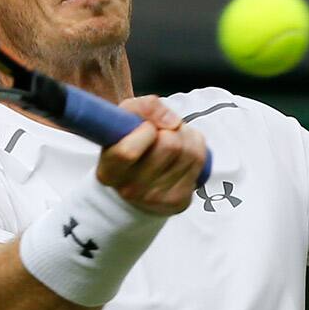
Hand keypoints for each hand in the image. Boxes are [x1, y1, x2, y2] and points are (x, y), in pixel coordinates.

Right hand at [96, 95, 205, 215]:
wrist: (138, 181)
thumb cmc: (129, 142)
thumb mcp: (125, 118)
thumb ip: (143, 107)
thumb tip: (172, 122)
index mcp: (109, 172)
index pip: (128, 151)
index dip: (146, 130)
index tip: (148, 126)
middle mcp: (131, 190)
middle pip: (169, 146)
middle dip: (171, 128)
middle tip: (164, 130)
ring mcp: (157, 199)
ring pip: (189, 151)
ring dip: (185, 135)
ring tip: (174, 138)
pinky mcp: (179, 201)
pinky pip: (199, 161)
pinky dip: (196, 147)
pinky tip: (184, 151)